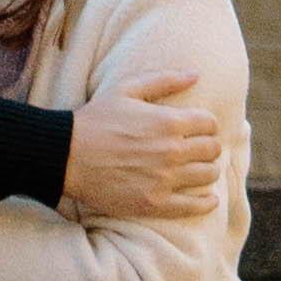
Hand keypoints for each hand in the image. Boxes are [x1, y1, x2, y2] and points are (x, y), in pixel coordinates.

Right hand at [61, 69, 220, 225]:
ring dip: (207, 170)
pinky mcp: (156, 203)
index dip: (206, 124)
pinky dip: (206, 201)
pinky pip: (196, 206)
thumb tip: (195, 74)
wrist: (67, 156)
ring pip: (209, 175)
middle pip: (213, 149)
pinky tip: (206, 197)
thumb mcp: (126, 89)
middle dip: (208, 146)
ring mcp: (165, 179)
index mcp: (168, 121)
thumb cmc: (96, 119)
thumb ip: (164, 80)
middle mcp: (172, 151)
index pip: (210, 123)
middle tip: (197, 148)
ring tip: (197, 169)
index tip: (197, 128)